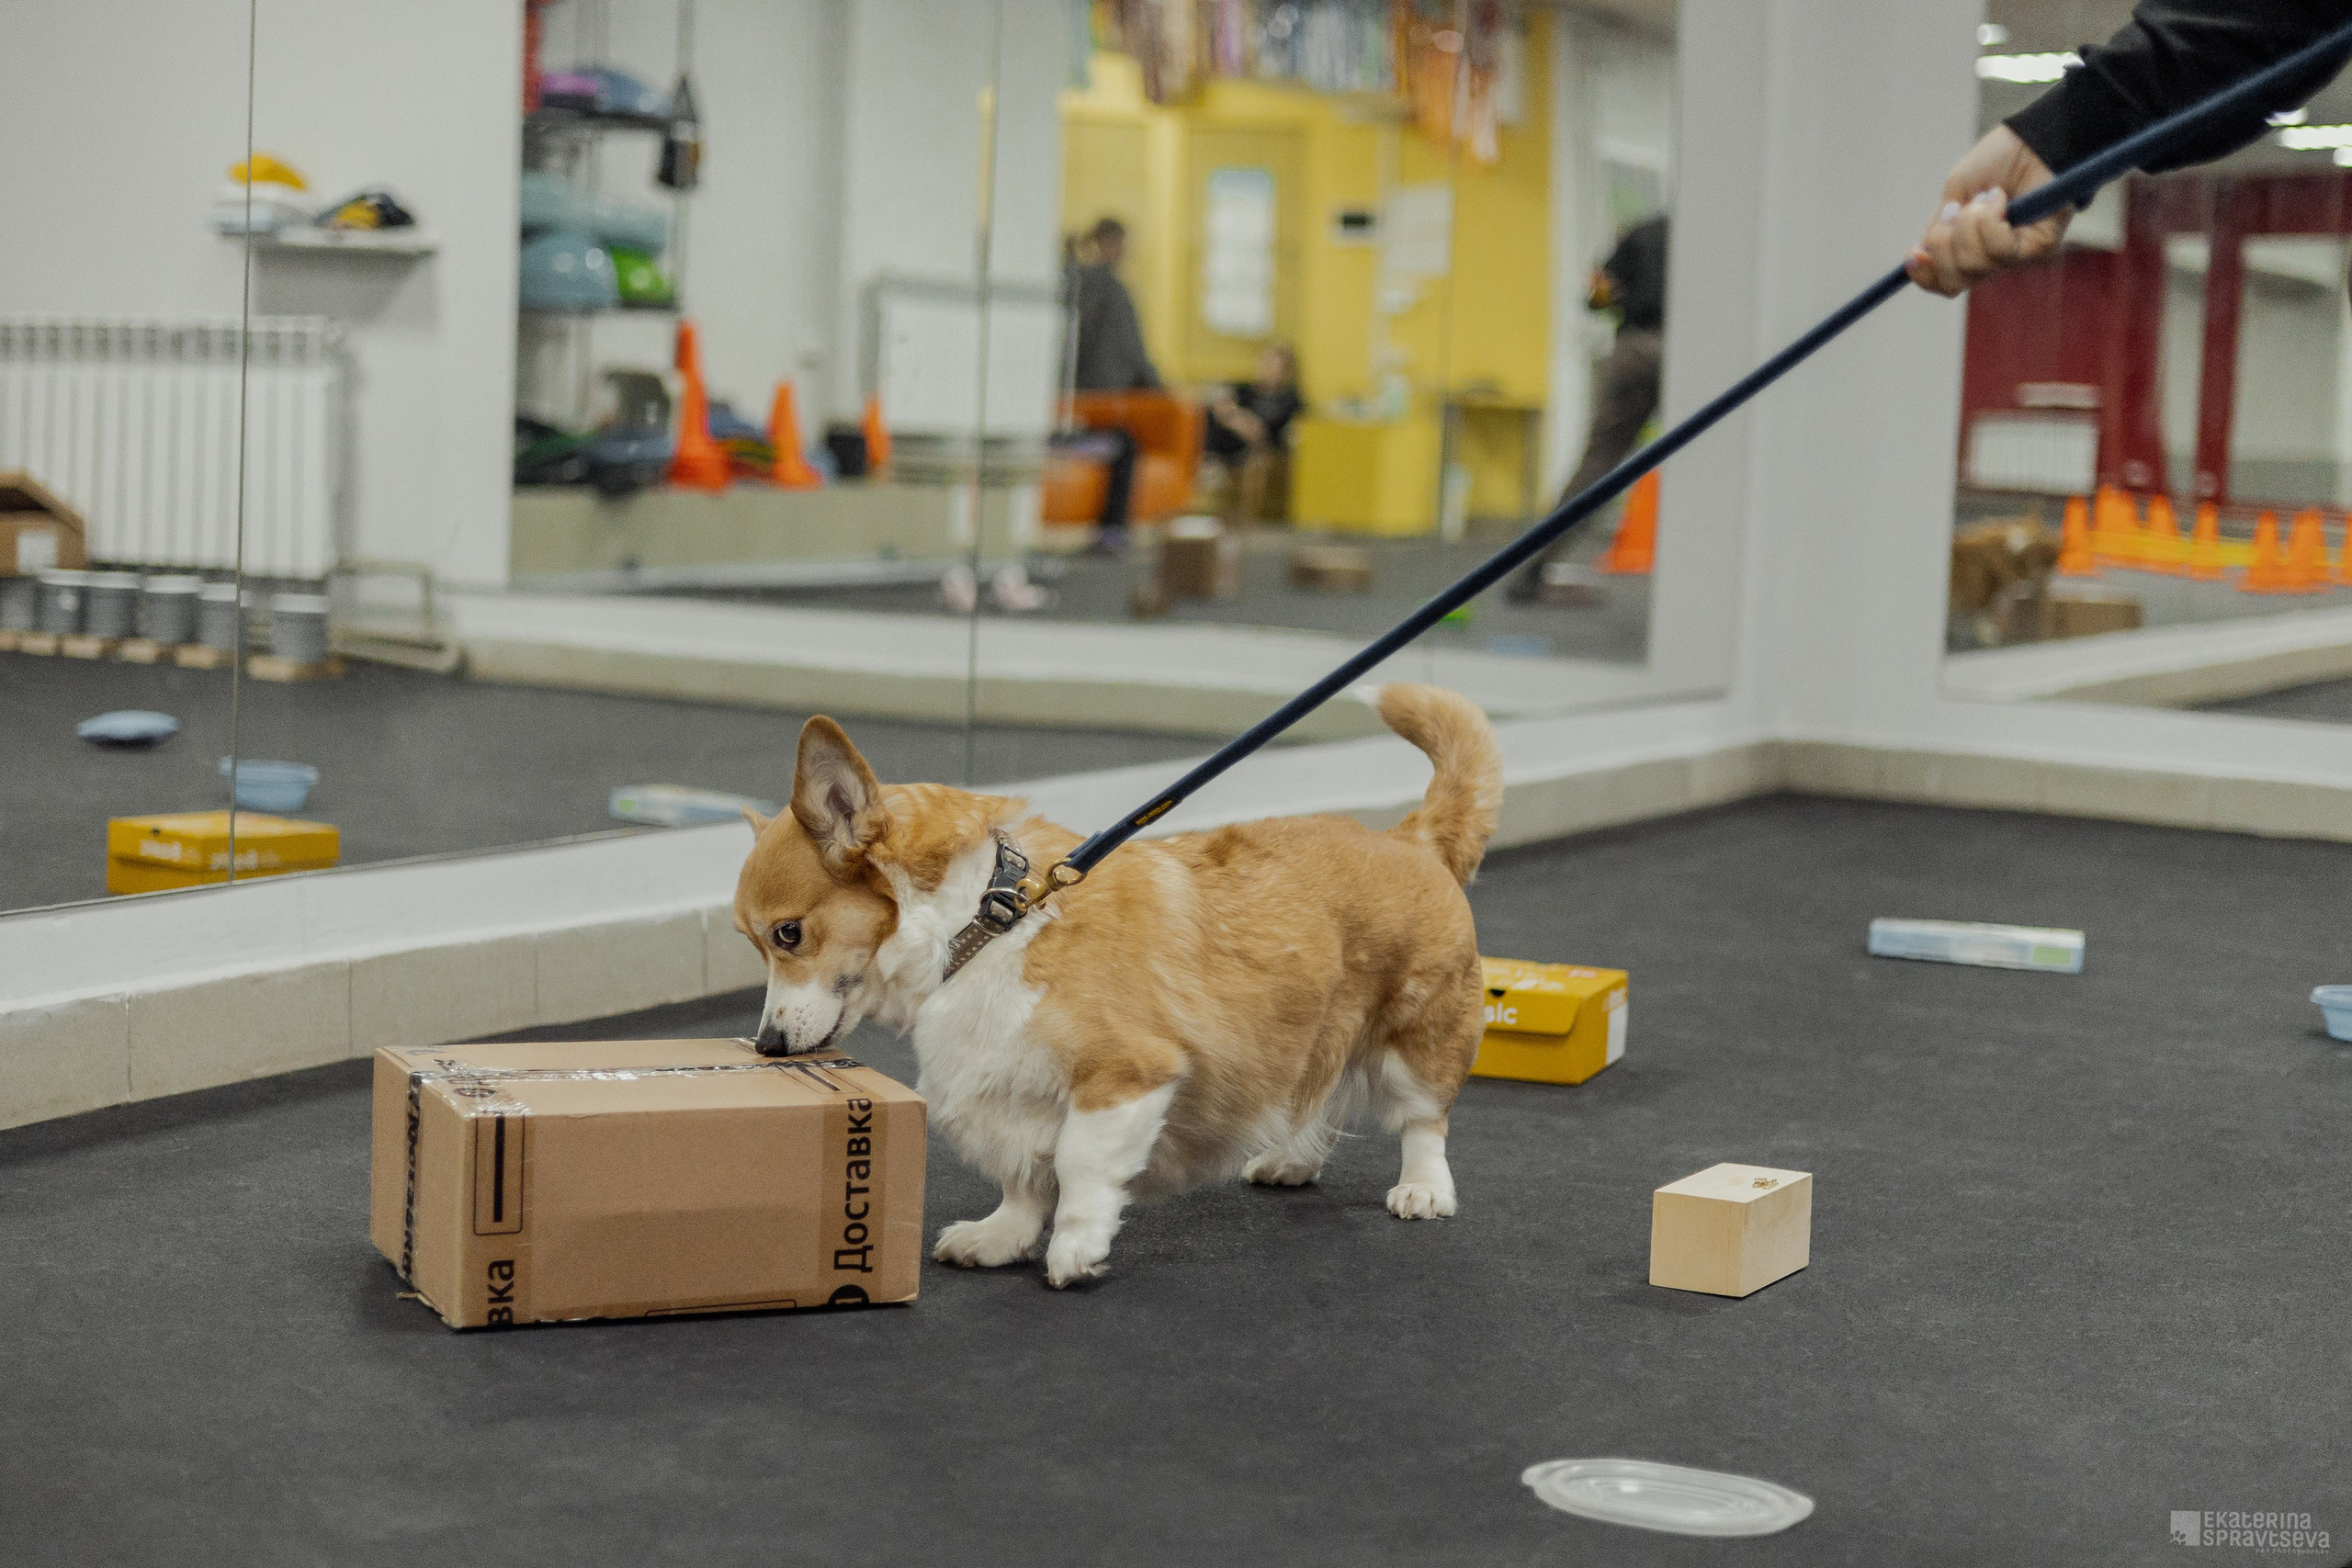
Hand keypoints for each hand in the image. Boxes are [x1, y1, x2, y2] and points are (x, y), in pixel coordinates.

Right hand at [1906, 125, 2070, 296]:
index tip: (1913, 253)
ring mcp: (2015, 256)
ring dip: (1970, 225)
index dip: (1925, 276)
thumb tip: (1922, 256)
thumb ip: (1939, 228)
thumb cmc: (1996, 161)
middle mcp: (1992, 259)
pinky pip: (1999, 251)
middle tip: (1958, 209)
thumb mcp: (1955, 194)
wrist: (2031, 139)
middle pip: (1954, 280)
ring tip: (1987, 196)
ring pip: (1974, 266)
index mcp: (1969, 248)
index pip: (1944, 282)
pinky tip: (2001, 199)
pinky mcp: (2038, 247)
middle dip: (1944, 243)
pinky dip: (1991, 221)